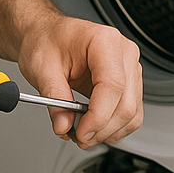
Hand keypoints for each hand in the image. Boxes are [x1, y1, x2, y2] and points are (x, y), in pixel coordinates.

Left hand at [17, 14, 142, 149]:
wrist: (47, 35)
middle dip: (101, 129)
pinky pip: (130, 114)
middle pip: (126, 104)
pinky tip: (93, 128)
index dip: (98, 116)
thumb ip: (54, 98)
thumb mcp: (41, 67)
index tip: (81, 132)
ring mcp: (129, 68)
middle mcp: (123, 53)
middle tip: (77, 137)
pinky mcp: (128, 83)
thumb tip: (64, 125)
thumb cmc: (47, 41)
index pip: (113, 85)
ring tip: (81, 133)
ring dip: (107, 132)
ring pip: (132, 114)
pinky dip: (112, 127)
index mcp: (104, 41)